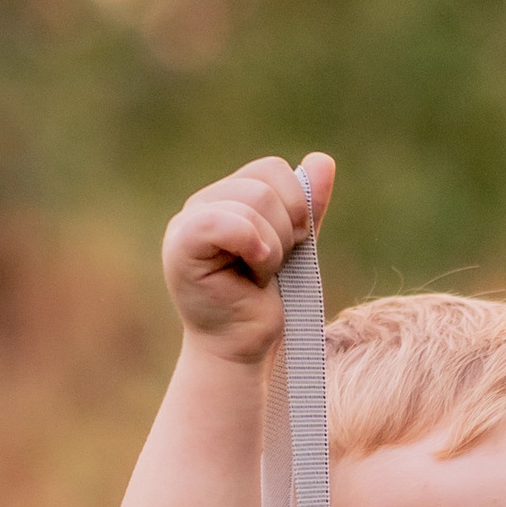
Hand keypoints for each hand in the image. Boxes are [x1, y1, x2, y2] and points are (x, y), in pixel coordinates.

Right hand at [161, 153, 333, 364]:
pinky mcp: (181, 244)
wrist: (242, 346)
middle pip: (267, 187)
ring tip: (256, 277)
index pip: (274, 170)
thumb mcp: (295, 247)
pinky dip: (250, 243)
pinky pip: (222, 221)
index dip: (297, 208)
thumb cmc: (265, 302)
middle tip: (269, 268)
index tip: (290, 248)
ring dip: (272, 251)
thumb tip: (323, 159)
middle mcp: (205, 200)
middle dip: (286, 234)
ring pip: (255, 204)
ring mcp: (189, 220)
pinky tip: (253, 271)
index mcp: (230, 195)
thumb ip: (307, 206)